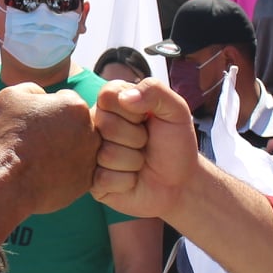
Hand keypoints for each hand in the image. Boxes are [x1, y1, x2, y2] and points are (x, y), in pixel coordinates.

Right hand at [0, 84, 100, 236]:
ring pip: (81, 146)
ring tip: (43, 157)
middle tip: (40, 140)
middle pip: (77, 122)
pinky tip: (47, 172)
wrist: (10, 183)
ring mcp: (92, 158)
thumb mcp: (10, 97)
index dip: (48, 108)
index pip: (66, 99)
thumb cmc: (9, 137)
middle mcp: (92, 130)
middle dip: (62, 128)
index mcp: (76, 106)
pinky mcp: (88, 181)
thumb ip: (32, 89)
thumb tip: (42, 96)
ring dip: (67, 148)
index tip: (35, 121)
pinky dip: (67, 170)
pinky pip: (79, 170)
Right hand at [92, 80, 204, 220]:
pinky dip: (126, 181)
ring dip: (133, 161)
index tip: (146, 119)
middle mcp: (97, 125)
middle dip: (136, 138)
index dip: (132, 112)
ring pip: (107, 155)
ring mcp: (92, 153)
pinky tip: (132, 179)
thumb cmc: (175, 143)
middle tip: (145, 143)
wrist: (180, 182)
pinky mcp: (92, 181)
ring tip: (140, 161)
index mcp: (113, 102)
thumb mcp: (175, 110)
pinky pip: (104, 179)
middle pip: (106, 126)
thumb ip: (154, 90)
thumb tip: (126, 97)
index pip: (107, 96)